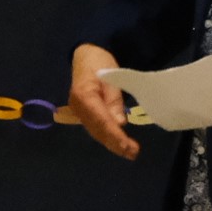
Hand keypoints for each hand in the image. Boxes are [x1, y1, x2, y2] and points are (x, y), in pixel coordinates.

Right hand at [69, 43, 138, 160]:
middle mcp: (78, 108)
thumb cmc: (99, 63)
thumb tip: (119, 123)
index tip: (128, 146)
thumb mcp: (111, 76)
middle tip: (133, 154)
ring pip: (96, 132)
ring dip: (112, 144)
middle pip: (98, 130)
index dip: (115, 135)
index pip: (101, 120)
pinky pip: (96, 128)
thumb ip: (114, 100)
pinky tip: (119, 144)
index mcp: (83, 96)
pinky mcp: (83, 114)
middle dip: (115, 143)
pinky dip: (108, 137)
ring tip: (130, 153)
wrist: (84, 57)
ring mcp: (79, 112)